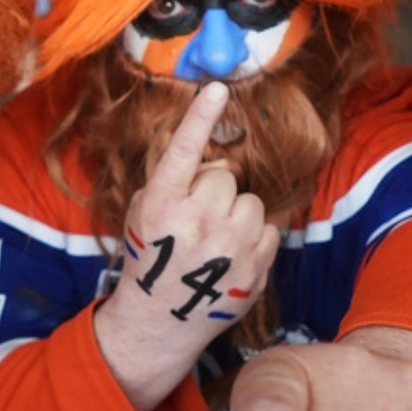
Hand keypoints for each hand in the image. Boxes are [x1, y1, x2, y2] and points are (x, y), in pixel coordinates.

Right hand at [93, 82, 279, 410]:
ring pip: (250, 201)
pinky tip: (232, 257)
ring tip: (216, 241)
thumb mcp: (142, 214)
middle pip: (223, 176)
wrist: (160, 322)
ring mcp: (228, 246)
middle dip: (213, 191)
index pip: (182, 151)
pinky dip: (254, 239)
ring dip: (237, 214)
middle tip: (197, 218)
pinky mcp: (255, 268)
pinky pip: (269, 229)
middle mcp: (195, 222)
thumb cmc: (150, 258)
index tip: (216, 88)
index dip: (200, 117)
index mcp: (160, 205)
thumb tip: (211, 160)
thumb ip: (173, 182)